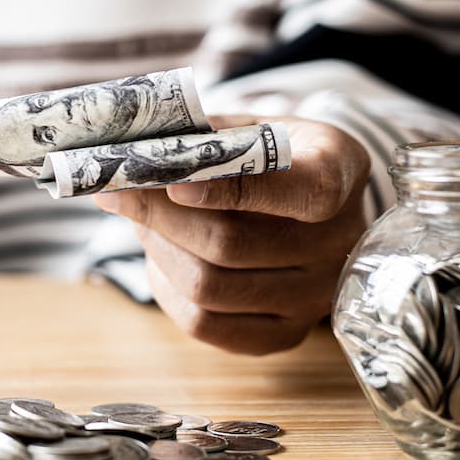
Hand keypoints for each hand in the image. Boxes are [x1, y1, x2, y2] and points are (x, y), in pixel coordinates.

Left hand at [94, 116, 370, 354]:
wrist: (308, 199)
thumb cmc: (272, 155)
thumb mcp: (255, 126)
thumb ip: (208, 138)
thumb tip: (135, 156)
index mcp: (340, 173)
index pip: (296, 192)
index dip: (230, 191)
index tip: (171, 183)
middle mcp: (339, 242)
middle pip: (231, 244)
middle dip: (159, 217)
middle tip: (119, 194)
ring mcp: (315, 296)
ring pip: (209, 287)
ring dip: (158, 251)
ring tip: (140, 222)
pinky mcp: (285, 333)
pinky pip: (206, 324)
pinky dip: (167, 290)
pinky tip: (161, 259)